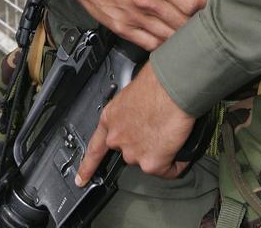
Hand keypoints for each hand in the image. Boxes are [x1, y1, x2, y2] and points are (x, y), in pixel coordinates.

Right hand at [33, 0, 206, 49]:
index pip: (190, 3)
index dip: (202, 5)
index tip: (203, 2)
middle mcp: (146, 0)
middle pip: (182, 23)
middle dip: (194, 22)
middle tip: (198, 18)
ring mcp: (134, 16)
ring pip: (168, 37)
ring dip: (179, 35)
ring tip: (184, 29)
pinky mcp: (121, 27)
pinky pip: (149, 44)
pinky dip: (161, 44)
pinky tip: (165, 37)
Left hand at [74, 62, 194, 184]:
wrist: (172, 85)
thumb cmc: (156, 81)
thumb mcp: (131, 94)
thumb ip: (128, 112)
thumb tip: (138, 114)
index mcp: (110, 118)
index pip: (95, 148)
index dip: (88, 165)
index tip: (81, 178)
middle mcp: (118, 138)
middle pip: (128, 151)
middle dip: (141, 144)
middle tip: (156, 129)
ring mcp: (133, 153)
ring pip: (147, 160)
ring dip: (158, 152)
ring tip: (169, 131)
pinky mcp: (152, 163)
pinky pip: (168, 169)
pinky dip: (175, 162)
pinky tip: (179, 145)